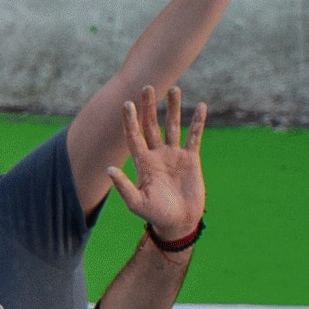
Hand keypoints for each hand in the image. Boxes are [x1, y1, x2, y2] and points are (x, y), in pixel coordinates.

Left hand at [105, 85, 208, 243]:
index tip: (127, 103)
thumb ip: (123, 186)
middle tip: (147, 87)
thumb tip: (108, 169)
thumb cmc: (154, 214)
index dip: (130, 120)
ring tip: (174, 89)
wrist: (178, 221)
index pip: (133, 136)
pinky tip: (200, 106)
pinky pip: (194, 137)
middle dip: (149, 107)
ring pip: (173, 126)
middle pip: (151, 125)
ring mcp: (174, 155)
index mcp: (142, 163)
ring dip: (173, 108)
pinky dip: (198, 122)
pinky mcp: (191, 158)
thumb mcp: (136, 202)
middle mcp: (157, 154)